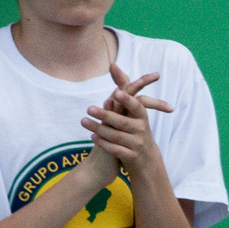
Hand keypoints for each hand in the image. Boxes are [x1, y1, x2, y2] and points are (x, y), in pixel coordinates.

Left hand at [84, 64, 170, 179]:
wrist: (146, 162)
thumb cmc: (135, 131)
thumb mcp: (133, 114)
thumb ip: (122, 92)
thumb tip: (113, 65)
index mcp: (142, 118)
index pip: (137, 107)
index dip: (127, 101)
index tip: (116, 93)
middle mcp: (142, 130)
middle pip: (122, 122)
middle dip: (106, 115)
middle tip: (89, 108)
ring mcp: (137, 144)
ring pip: (116, 136)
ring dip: (98, 128)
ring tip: (83, 121)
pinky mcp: (131, 157)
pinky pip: (115, 149)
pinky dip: (103, 143)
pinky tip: (91, 137)